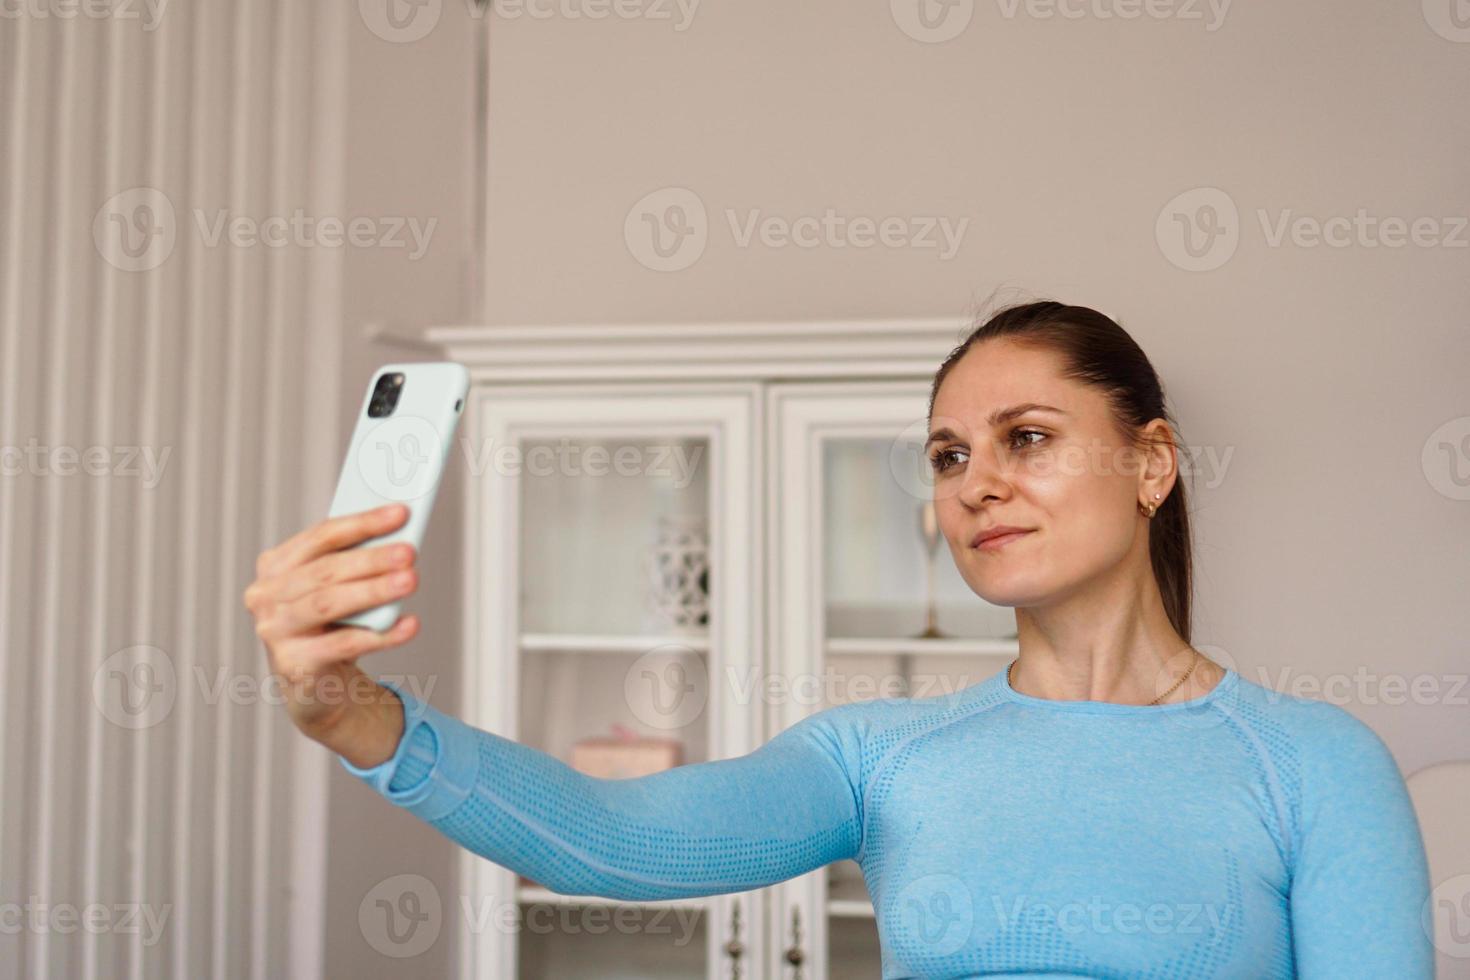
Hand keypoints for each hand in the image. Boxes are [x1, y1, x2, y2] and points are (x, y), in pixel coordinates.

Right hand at [243, 503, 420, 766]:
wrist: (315, 684)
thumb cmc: (331, 624)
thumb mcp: (336, 588)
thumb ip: (356, 562)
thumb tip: (401, 538)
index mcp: (276, 565)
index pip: (321, 536)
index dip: (362, 523)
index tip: (401, 513)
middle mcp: (267, 596)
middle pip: (325, 570)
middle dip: (371, 559)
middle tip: (409, 552)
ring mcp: (275, 631)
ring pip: (328, 604)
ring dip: (373, 591)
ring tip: (410, 581)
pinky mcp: (294, 665)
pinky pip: (342, 645)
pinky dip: (380, 635)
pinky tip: (409, 625)